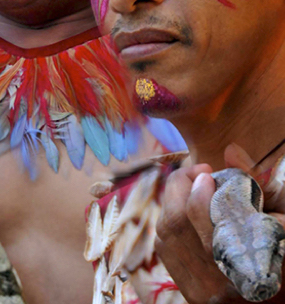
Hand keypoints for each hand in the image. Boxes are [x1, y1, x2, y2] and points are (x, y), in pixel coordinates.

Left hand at [156, 147, 284, 302]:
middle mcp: (228, 282)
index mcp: (259, 262)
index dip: (200, 197)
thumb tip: (231, 150)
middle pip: (179, 227)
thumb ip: (265, 187)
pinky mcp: (195, 296)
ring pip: (167, 237)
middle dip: (178, 189)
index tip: (207, 173)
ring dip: (172, 204)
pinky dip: (170, 226)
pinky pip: (166, 252)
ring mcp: (208, 292)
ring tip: (191, 189)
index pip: (213, 227)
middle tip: (197, 173)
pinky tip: (184, 214)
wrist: (281, 299)